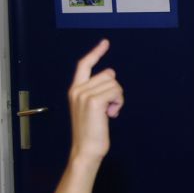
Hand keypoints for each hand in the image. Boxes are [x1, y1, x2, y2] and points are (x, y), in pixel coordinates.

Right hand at [68, 39, 123, 163]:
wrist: (86, 149)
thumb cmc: (92, 132)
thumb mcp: (92, 108)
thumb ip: (97, 91)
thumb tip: (111, 75)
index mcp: (75, 90)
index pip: (85, 64)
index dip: (96, 53)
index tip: (106, 42)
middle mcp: (77, 89)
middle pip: (109, 74)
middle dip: (115, 90)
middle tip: (109, 108)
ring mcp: (84, 94)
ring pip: (114, 84)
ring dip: (118, 98)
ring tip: (109, 113)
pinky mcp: (94, 101)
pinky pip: (116, 92)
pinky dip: (118, 103)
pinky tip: (111, 115)